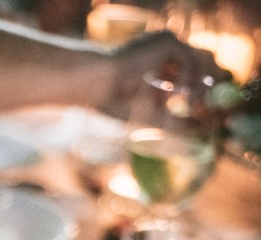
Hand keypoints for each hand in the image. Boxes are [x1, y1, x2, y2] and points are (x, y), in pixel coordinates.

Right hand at [99, 30, 231, 120]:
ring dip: (201, 85)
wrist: (99, 88)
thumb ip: (179, 122)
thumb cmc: (118, 104)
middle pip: (205, 64)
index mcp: (164, 71)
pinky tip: (177, 92)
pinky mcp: (166, 42)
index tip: (206, 111)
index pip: (196, 76)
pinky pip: (189, 58)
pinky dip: (188, 77)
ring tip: (193, 104)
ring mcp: (168, 46)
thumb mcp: (155, 116)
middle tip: (205, 107)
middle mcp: (169, 55)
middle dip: (210, 86)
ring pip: (202, 60)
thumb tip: (201, 127)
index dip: (205, 92)